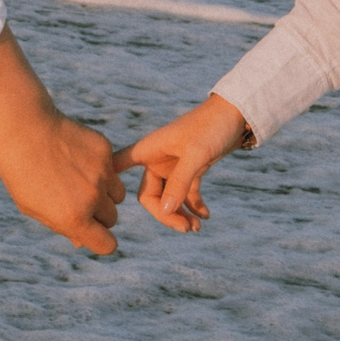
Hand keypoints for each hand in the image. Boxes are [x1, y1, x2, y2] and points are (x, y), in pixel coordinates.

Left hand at [0, 109, 124, 254]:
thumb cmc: (21, 171)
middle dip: (98, 214)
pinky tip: (76, 156)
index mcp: (74, 219)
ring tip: (78, 179)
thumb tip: (81, 241)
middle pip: (111, 218)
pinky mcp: (105, 151)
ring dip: (104, 193)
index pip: (107, 245)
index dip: (100, 240)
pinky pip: (112, 169)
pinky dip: (100, 168)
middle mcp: (92, 198)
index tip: (91, 231)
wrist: (22, 127)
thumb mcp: (33, 207)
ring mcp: (101, 173)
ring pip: (118, 195)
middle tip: (75, 199)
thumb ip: (61, 225)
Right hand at [115, 96, 248, 233]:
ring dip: (180, 214)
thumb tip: (164, 212)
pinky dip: (194, 206)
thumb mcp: (196, 154)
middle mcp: (157, 158)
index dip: (109, 185)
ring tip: (197, 228)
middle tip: (186, 228)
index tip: (101, 203)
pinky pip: (187, 194)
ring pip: (169, 198)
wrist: (238, 112)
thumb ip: (180, 183)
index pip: (117, 168)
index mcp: (149, 149)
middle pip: (150, 196)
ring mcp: (173, 165)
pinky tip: (206, 216)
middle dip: (166, 214)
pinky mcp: (191, 168)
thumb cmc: (213, 126)